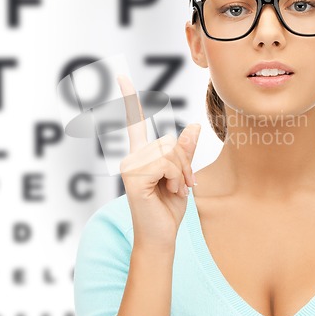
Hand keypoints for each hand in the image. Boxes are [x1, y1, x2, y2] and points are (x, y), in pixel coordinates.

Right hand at [117, 74, 200, 252]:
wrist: (162, 238)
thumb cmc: (169, 208)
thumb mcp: (181, 176)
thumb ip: (184, 153)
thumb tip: (193, 126)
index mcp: (141, 157)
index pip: (134, 123)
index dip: (129, 99)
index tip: (121, 77)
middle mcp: (131, 158)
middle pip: (169, 142)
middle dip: (184, 163)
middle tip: (183, 185)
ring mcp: (130, 167)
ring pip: (170, 152)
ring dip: (182, 173)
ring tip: (175, 190)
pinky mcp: (134, 178)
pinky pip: (167, 164)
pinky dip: (177, 178)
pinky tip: (170, 192)